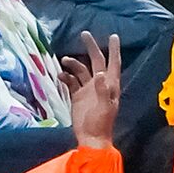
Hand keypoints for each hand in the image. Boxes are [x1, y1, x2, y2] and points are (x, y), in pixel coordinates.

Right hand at [59, 31, 123, 153]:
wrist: (90, 138)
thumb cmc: (101, 123)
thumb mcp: (104, 107)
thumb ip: (102, 90)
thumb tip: (101, 73)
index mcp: (110, 85)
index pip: (113, 63)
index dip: (114, 49)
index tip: (113, 35)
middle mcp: (99, 84)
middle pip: (96, 61)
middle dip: (91, 47)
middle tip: (84, 34)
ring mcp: (88, 90)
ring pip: (81, 70)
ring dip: (73, 64)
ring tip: (63, 61)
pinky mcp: (78, 96)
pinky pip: (71, 82)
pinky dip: (66, 77)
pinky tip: (60, 76)